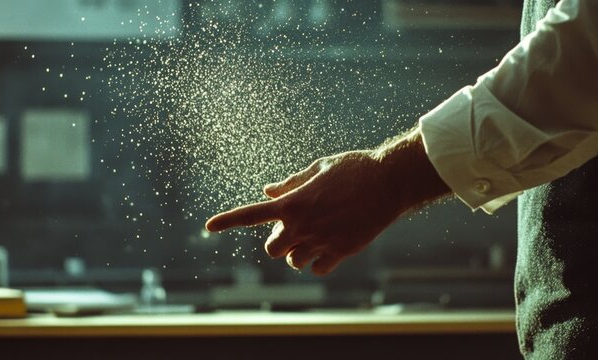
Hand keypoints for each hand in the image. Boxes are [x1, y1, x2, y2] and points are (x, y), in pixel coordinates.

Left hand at [205, 128, 449, 274]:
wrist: (389, 182)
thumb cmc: (354, 169)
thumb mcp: (319, 169)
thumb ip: (291, 184)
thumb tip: (268, 192)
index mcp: (293, 202)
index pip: (251, 215)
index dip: (227, 220)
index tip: (208, 226)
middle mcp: (303, 225)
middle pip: (272, 249)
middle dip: (278, 241)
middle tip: (294, 228)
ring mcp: (322, 241)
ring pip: (294, 261)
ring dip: (298, 252)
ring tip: (315, 235)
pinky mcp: (341, 251)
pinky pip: (316, 269)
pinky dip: (318, 262)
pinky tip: (329, 246)